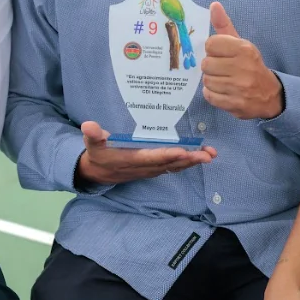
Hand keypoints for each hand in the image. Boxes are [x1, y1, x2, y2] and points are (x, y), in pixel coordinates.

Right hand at [76, 121, 216, 185]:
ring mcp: (151, 169)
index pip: (151, 158)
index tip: (183, 151)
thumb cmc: (98, 154)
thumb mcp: (92, 144)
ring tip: (210, 154)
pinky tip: (200, 156)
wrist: (98, 173)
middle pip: (169, 164)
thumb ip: (93, 135)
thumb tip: (89, 125)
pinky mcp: (154, 169)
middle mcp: (144, 167)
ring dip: (192, 162)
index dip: (167, 156)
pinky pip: (173, 167)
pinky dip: (187, 162)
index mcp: (131, 159)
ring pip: (174, 167)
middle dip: (189, 160)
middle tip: (207, 155)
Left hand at [202, 2, 283, 119]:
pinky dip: (213, 94)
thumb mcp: (241, 44)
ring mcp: (239, 87)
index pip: (211, 44)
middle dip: (212, 67)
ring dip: (212, 81)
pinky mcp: (235, 104)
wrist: (270, 95)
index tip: (222, 54)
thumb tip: (213, 5)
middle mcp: (243, 67)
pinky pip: (209, 96)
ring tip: (224, 81)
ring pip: (206, 80)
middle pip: (206, 63)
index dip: (213, 50)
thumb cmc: (250, 66)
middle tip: (223, 69)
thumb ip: (224, 25)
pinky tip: (223, 91)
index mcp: (244, 49)